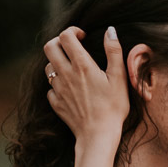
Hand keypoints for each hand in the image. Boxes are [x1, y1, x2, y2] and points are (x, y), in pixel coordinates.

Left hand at [43, 26, 129, 141]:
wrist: (98, 136)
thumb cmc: (112, 107)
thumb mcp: (119, 78)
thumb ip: (114, 52)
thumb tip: (110, 30)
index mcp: (81, 65)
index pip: (66, 36)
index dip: (73, 31)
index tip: (83, 37)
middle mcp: (66, 74)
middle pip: (50, 47)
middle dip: (59, 42)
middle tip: (72, 48)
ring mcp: (58, 89)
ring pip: (48, 66)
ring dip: (57, 62)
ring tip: (71, 68)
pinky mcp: (56, 103)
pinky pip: (50, 88)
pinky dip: (57, 84)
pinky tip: (69, 89)